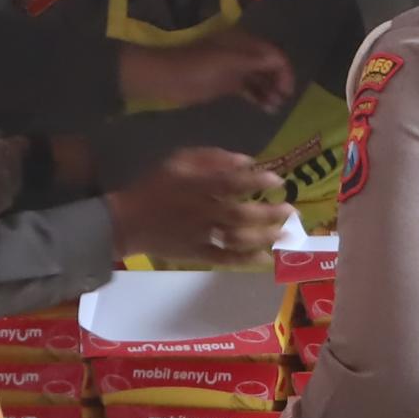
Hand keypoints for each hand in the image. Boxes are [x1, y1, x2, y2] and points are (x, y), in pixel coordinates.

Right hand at [108, 146, 285, 263]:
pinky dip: (246, 260)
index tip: (278, 180)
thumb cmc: (155, 186)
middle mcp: (202, 211)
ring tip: (286, 234)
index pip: (232, 183)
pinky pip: (225, 259)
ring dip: (264, 237)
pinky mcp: (197, 254)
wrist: (126, 221)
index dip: (257, 182)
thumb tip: (247, 160)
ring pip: (237, 239)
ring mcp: (200, 235)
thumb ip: (212, 157)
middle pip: (241, 215)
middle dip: (269, 213)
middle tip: (291, 211)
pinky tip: (266, 258)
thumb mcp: (178, 161)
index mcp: (196, 186)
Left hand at [123, 30, 296, 113]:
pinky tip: (265, 108)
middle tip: (282, 100)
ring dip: (270, 91)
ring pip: (261, 79)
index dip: (284, 70)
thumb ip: (255, 60)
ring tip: (273, 108)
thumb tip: (280, 60)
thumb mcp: (227, 61)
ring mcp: (234, 69)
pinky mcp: (225, 84)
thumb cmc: (194, 65)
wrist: (163, 76)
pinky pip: (249, 89)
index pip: (273, 54)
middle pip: (269, 66)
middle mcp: (242, 53)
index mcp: (243, 42)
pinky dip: (259, 97)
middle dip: (279, 81)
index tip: (287, 91)